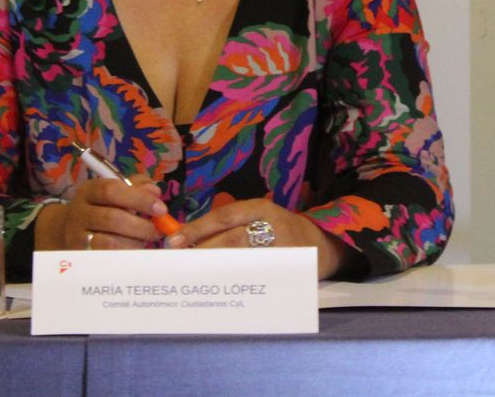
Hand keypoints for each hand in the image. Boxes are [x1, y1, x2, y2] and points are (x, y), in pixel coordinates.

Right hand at [36, 176, 169, 250]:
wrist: (70, 229)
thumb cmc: (103, 206)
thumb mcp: (117, 190)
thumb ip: (138, 186)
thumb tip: (155, 192)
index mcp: (90, 190)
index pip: (112, 190)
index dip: (139, 199)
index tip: (161, 209)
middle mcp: (80, 213)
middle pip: (112, 218)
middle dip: (141, 226)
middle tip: (157, 231)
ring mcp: (77, 237)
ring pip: (109, 242)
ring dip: (135, 242)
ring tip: (146, 240)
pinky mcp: (81, 256)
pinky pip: (107, 258)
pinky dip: (126, 254)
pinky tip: (135, 250)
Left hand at [165, 197, 357, 279]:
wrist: (321, 245)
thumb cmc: (279, 230)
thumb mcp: (258, 218)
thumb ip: (230, 226)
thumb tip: (186, 240)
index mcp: (261, 208)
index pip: (224, 215)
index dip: (197, 228)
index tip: (174, 240)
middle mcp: (272, 226)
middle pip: (231, 239)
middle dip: (201, 251)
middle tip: (177, 262)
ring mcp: (280, 250)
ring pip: (240, 260)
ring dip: (214, 268)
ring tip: (192, 275)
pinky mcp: (284, 270)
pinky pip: (253, 276)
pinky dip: (233, 281)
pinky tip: (218, 287)